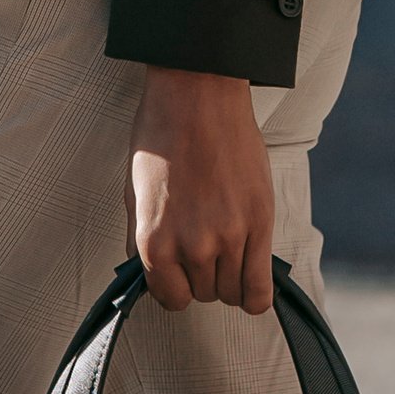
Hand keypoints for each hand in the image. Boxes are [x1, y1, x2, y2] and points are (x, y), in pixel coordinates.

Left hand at [126, 66, 275, 314]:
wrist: (197, 95)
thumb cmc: (161, 137)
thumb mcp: (134, 192)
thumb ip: (141, 239)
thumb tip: (149, 274)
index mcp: (154, 239)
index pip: (170, 298)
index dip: (174, 288)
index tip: (179, 274)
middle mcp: (192, 245)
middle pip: (204, 295)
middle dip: (201, 279)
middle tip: (202, 250)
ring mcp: (229, 236)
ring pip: (232, 292)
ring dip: (227, 280)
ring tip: (224, 254)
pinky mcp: (260, 222)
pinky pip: (260, 286)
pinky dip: (255, 295)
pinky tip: (250, 286)